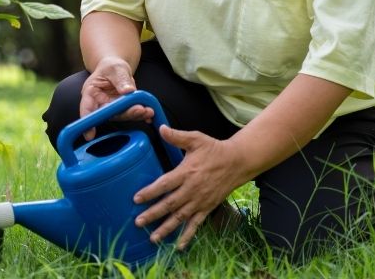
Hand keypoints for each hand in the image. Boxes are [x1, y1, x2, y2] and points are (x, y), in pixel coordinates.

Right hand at [80, 56, 152, 139]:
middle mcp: (100, 104)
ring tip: (148, 111)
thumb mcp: (115, 68)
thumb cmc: (111, 67)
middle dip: (125, 114)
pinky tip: (149, 113)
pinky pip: (131, 114)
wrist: (117, 69)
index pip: (87, 109)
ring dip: (136, 114)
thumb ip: (121, 79)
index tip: (89, 134)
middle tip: (140, 110)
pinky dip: (141, 114)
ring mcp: (112, 108)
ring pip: (122, 115)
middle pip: (109, 114)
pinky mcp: (122, 110)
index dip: (87, 122)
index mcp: (91, 93)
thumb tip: (128, 91)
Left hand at [133, 126, 251, 249]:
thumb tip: (160, 128)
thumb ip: (177, 136)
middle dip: (153, 214)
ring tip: (152, 238)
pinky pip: (195, 224)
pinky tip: (177, 246)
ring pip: (180, 217)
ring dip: (166, 228)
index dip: (150, 192)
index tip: (136, 199)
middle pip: (169, 204)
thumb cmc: (214, 150)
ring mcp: (200, 201)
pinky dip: (187, 236)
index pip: (164, 184)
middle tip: (138, 222)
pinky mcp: (207, 208)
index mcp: (186, 172)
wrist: (238, 162)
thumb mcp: (196, 139)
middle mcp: (192, 189)